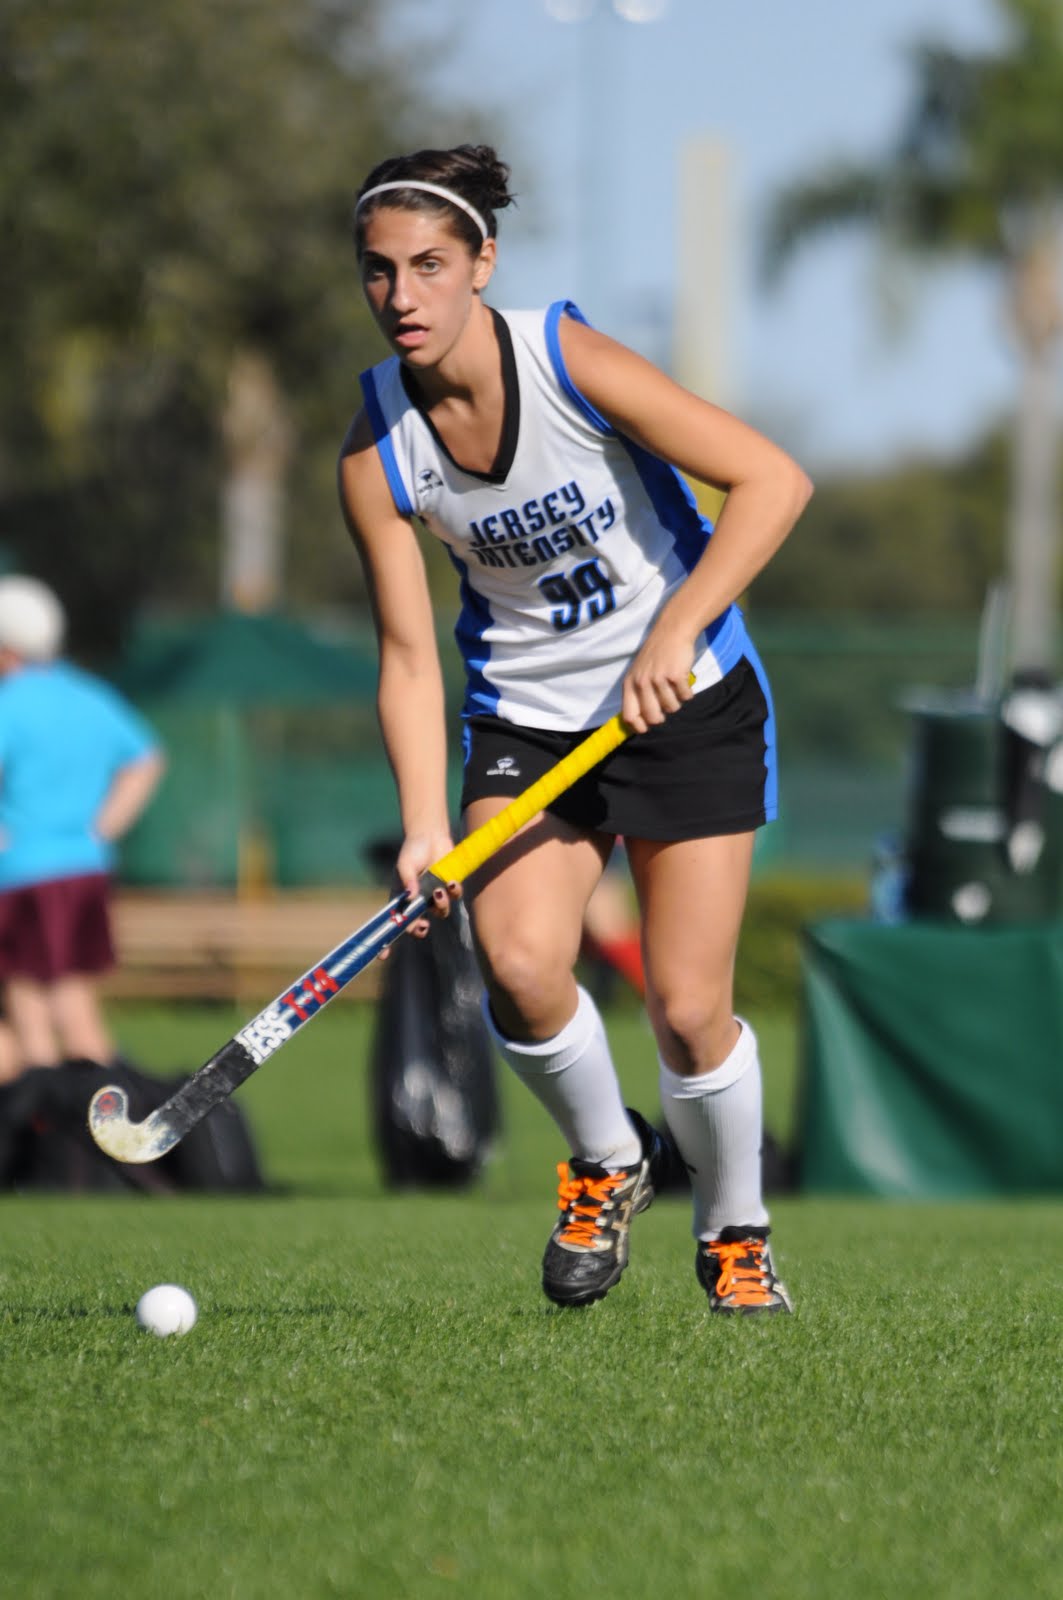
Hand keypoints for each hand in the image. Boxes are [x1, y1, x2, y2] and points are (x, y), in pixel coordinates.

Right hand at [384, 830, 462, 953]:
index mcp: (402, 898)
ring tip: (438, 891)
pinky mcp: (450, 888)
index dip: (387, 941)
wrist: (431, 835)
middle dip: (419, 929)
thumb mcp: (405, 864)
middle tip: (423, 926)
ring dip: (440, 906)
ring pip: (440, 913)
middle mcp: (418, 901)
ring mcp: (435, 896)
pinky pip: (454, 898)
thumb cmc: (412, 850)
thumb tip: (411, 896)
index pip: (392, 923)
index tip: (382, 955)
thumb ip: (407, 880)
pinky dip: (453, 892)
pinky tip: (451, 882)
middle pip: (417, 925)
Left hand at [621, 626, 695, 732]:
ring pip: (672, 708)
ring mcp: (659, 680)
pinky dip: (688, 692)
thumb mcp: (638, 672)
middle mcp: (642, 683)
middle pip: (653, 717)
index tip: (646, 729)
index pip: (629, 716)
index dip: (638, 726)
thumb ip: (637, 693)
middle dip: (661, 717)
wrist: (672, 632)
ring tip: (675, 686)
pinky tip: (683, 680)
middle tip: (666, 706)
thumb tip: (641, 720)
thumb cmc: (656, 655)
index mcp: (630, 684)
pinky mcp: (675, 676)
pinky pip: (685, 697)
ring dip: (677, 701)